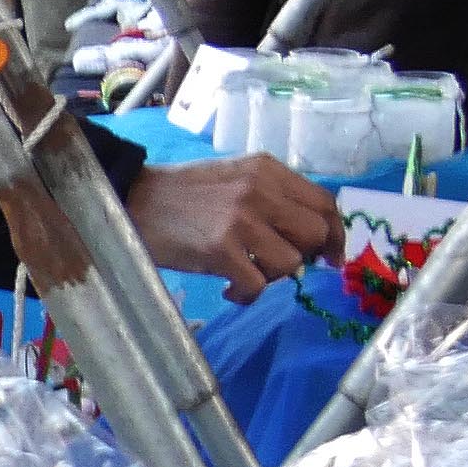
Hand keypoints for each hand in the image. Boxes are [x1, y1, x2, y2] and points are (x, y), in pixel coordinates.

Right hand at [125, 153, 341, 301]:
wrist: (133, 200)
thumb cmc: (183, 194)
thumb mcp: (234, 178)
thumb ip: (271, 197)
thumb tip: (310, 236)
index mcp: (267, 170)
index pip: (323, 203)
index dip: (334, 233)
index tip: (330, 255)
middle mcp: (260, 191)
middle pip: (315, 233)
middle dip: (306, 256)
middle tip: (281, 266)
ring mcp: (241, 221)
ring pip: (290, 262)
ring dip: (272, 277)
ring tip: (247, 275)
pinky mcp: (220, 250)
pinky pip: (257, 285)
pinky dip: (246, 295)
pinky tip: (228, 290)